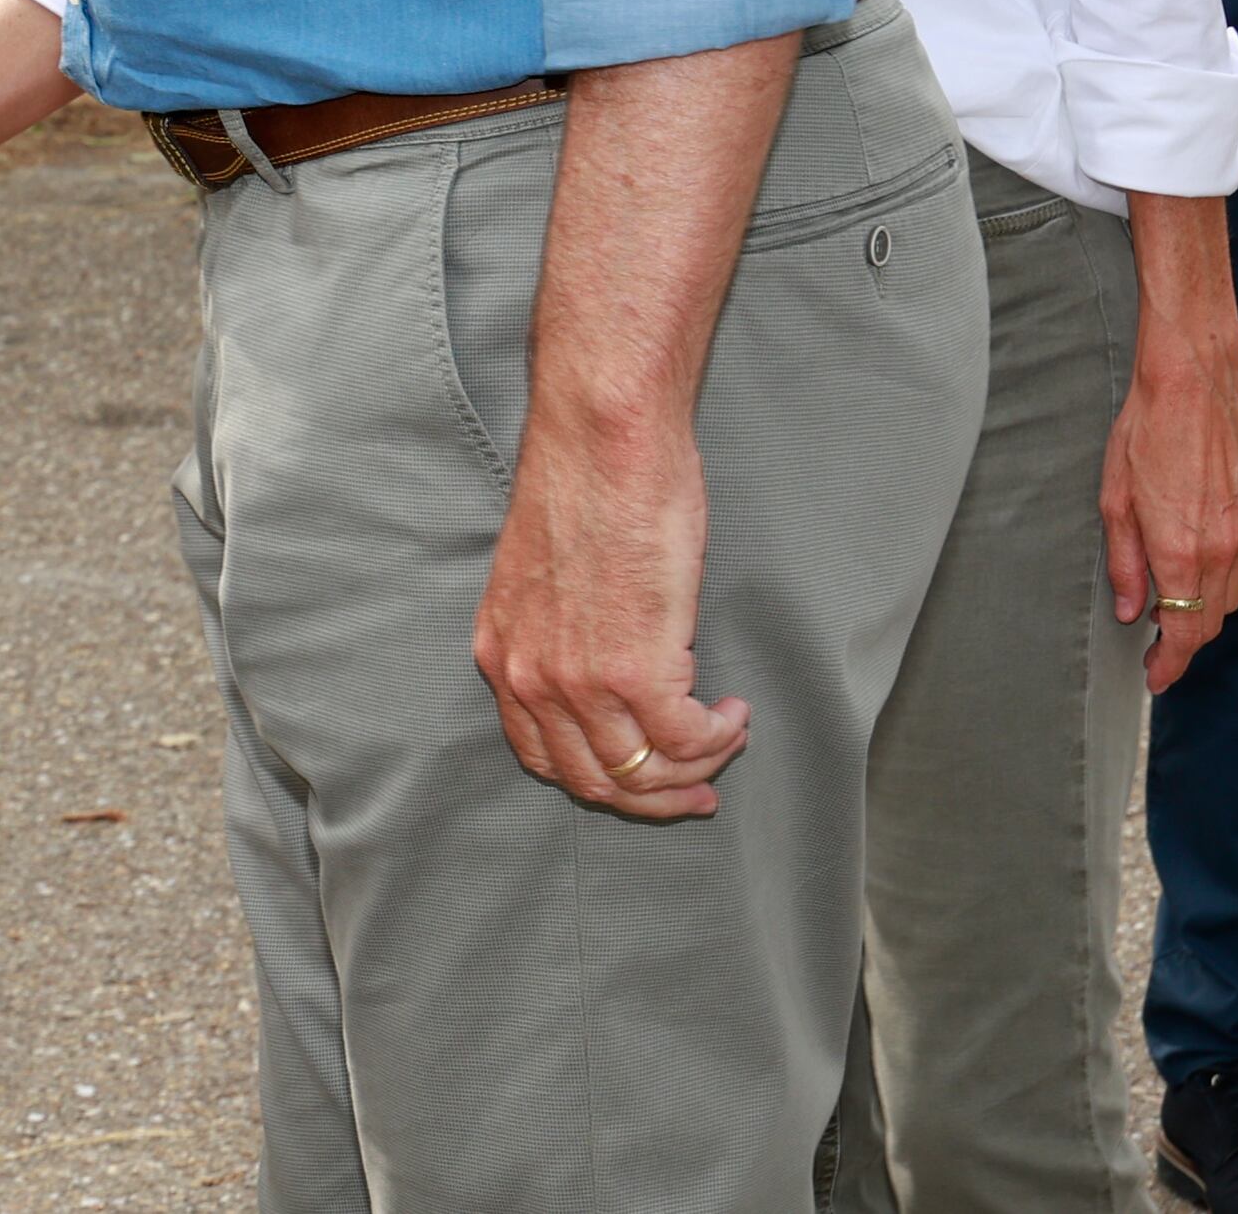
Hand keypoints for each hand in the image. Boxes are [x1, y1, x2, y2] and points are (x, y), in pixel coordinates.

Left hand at [472, 418, 748, 821]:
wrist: (603, 441)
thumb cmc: (587, 488)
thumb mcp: (543, 578)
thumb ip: (560, 632)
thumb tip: (606, 665)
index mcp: (502, 654)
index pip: (543, 757)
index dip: (602, 779)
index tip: (644, 776)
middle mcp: (530, 678)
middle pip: (593, 780)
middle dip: (652, 796)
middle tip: (698, 790)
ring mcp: (580, 681)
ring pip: (641, 772)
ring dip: (695, 769)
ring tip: (724, 739)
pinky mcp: (636, 670)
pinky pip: (685, 741)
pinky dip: (717, 738)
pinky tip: (735, 712)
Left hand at [1106, 192, 1237, 692]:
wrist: (1192, 381)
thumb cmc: (1144, 432)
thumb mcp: (1114, 498)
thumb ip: (1124, 563)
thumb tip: (1131, 611)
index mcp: (1182, 549)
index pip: (1184, 631)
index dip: (1171, 663)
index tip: (1157, 677)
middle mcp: (1226, 546)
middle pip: (1211, 620)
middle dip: (1184, 640)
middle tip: (1157, 645)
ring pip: (1233, 596)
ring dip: (1206, 608)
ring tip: (1173, 603)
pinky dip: (1227, 578)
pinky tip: (1202, 566)